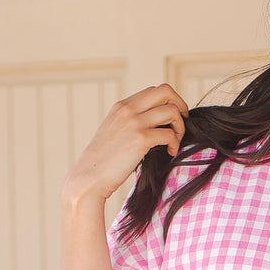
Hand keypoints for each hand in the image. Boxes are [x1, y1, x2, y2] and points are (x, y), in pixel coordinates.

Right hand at [61, 83, 188, 207]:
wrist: (88, 178)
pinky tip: (170, 153)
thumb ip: (130, 124)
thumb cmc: (103, 163)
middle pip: (166, 91)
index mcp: (121, 106)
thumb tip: (153, 126)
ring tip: (174, 143)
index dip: (169, 103)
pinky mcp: (140, 139)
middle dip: (180, 106)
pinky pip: (169, 133)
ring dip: (180, 127)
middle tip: (181, 126)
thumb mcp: (114, 133)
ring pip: (172, 110)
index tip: (171, 121)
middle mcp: (128, 109)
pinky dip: (175, 143)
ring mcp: (134, 122)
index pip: (154, 91)